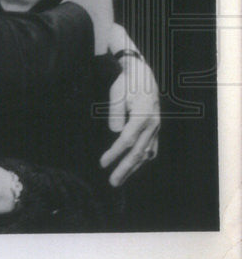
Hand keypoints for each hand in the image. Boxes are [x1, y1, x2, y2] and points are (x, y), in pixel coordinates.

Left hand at [99, 53, 159, 185]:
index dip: (114, 153)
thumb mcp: (117, 93)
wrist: (143, 75)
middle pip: (138, 152)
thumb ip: (116, 113)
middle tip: (112, 183)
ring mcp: (156, 128)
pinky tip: (134, 167)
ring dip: (132, 168)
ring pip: (145, 153)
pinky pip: (150, 148)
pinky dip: (142, 159)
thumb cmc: (127, 84)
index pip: (127, 140)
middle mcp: (153, 124)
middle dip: (124, 168)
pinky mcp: (155, 129)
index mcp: (143, 115)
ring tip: (119, 180)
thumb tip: (116, 133)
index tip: (102, 164)